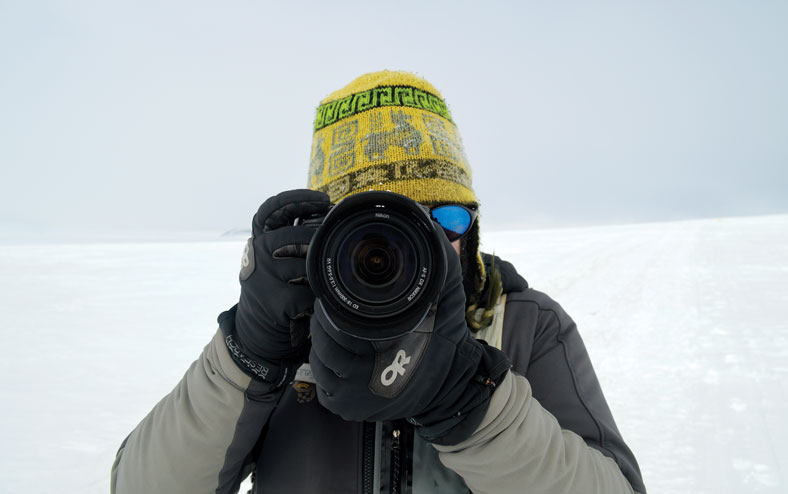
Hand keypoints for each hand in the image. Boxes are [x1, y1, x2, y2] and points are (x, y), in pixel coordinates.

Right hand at [220, 189, 330, 385]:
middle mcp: (256, 253)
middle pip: (293, 235)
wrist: (257, 331)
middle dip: (316, 239)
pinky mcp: (275, 300)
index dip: (297, 199)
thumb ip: (291, 239)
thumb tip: (328, 217)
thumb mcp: (275, 260)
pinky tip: (316, 301)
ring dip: (318, 274)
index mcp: (258, 239)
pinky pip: (311, 292)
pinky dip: (318, 297)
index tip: (324, 199)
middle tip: (332, 242)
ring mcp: (263, 276)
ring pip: (306, 265)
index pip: (272, 209)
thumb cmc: (276, 288)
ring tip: (321, 280)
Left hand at [308, 229, 510, 444]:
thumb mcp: (445, 290)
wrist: (452, 384)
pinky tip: (341, 352)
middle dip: (326, 320)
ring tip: (338, 327)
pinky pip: (321, 381)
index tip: (336, 296)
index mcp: (381, 348)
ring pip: (318, 359)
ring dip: (323, 340)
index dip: (330, 306)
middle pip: (322, 339)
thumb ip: (439, 253)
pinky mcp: (344, 409)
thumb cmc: (444, 333)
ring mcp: (350, 398)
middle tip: (334, 308)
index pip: (333, 321)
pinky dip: (326, 364)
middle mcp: (360, 379)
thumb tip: (426, 216)